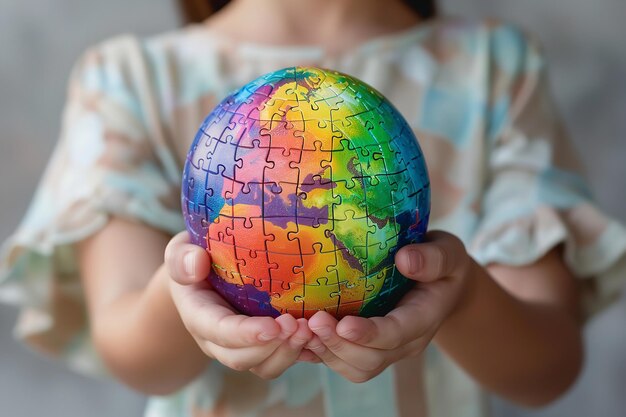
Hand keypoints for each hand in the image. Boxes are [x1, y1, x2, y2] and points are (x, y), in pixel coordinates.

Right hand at [165, 231, 315, 378]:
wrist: (203, 275)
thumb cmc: (195, 257)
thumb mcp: (180, 252)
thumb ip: (182, 258)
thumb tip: (197, 263)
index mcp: (199, 317)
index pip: (220, 332)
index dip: (246, 334)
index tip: (272, 326)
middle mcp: (218, 341)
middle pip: (243, 358)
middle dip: (273, 347)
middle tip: (299, 325)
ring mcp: (242, 347)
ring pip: (265, 366)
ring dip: (290, 353)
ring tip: (311, 330)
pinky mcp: (264, 346)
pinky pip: (282, 360)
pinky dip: (303, 354)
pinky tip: (320, 338)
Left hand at [305, 231, 473, 381]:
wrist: (442, 285)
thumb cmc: (442, 264)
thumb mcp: (447, 253)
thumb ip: (432, 258)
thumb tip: (405, 259)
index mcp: (424, 318)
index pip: (397, 333)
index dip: (369, 333)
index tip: (343, 323)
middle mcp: (404, 341)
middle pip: (371, 358)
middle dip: (339, 344)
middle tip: (312, 322)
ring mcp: (386, 348)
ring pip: (355, 367)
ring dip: (326, 352)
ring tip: (301, 330)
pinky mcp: (368, 347)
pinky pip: (344, 362)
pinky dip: (320, 354)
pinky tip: (298, 338)